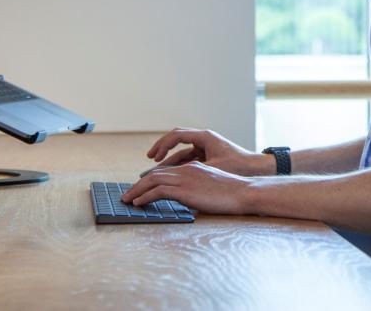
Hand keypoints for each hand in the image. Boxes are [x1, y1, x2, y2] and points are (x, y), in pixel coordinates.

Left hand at [121, 162, 253, 214]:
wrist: (243, 192)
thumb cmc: (232, 194)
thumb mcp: (212, 188)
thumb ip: (198, 190)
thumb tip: (189, 203)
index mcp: (193, 167)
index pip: (166, 172)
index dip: (151, 181)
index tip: (140, 190)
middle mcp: (187, 169)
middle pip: (155, 174)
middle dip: (138, 185)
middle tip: (127, 195)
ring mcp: (185, 178)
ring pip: (153, 181)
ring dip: (136, 191)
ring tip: (127, 200)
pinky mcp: (185, 189)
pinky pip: (158, 191)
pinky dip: (145, 196)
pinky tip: (138, 203)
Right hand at [144, 128, 271, 175]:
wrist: (258, 168)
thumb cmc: (239, 166)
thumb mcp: (214, 168)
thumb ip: (193, 170)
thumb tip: (172, 177)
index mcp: (205, 137)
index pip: (176, 135)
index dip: (162, 145)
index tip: (153, 156)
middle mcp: (204, 139)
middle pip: (177, 139)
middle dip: (162, 149)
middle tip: (150, 159)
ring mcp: (206, 147)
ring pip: (182, 151)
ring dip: (170, 160)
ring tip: (156, 171)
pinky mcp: (209, 156)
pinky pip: (189, 158)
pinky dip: (179, 165)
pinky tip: (171, 176)